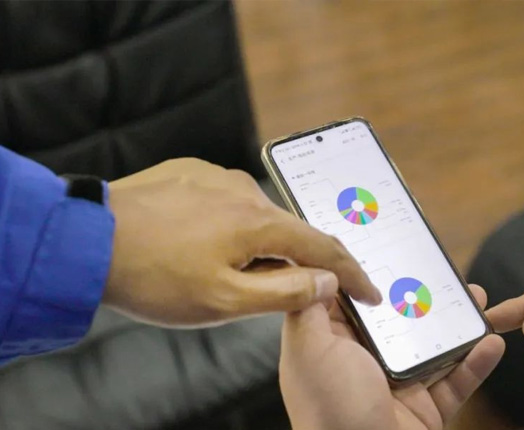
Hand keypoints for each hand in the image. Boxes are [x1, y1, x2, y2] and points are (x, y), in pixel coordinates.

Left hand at [104, 158, 380, 326]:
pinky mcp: (190, 172)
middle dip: (290, 263)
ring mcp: (215, 176)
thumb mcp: (224, 301)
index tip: (368, 291)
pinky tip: (199, 244)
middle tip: (268, 294)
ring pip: (255, 216)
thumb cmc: (154, 276)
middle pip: (288, 231)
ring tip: (217, 272)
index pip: (324, 248)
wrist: (86, 240)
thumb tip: (326, 282)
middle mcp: (244, 189)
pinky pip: (225, 202)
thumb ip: (284, 292)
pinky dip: (227, 225)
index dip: (351, 274)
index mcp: (259, 221)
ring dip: (254, 245)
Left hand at [280, 285, 504, 429]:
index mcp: (332, 344)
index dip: (368, 272)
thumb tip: (319, 271)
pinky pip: (456, 381)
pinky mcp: (425, 408)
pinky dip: (476, 363)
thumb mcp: (309, 349)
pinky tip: (492, 342)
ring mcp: (397, 385)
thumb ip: (310, 308)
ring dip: (458, 323)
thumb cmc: (329, 409)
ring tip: (478, 298)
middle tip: (444, 269)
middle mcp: (364, 361)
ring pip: (433, 345)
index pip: (350, 298)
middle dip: (424, 294)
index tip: (391, 245)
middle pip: (400, 318)